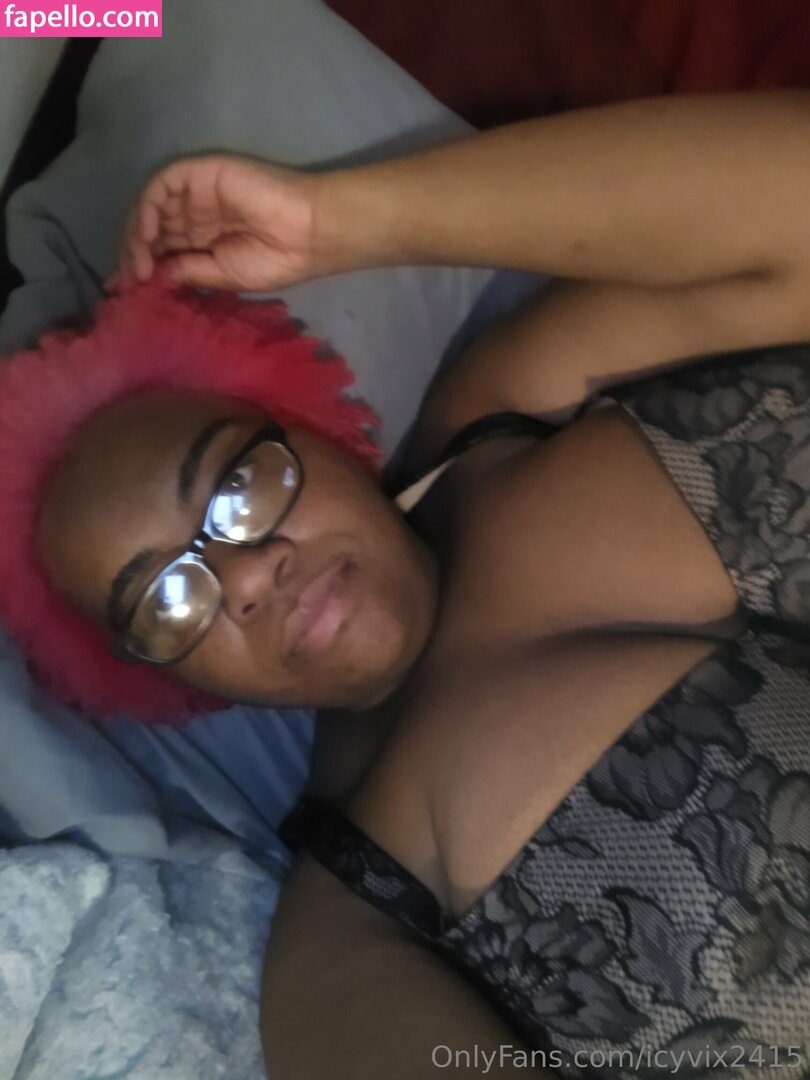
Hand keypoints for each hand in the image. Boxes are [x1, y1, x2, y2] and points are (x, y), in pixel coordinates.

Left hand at [116, 154, 322, 291]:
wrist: (306, 235)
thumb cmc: (275, 260)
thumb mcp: (223, 277)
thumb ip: (188, 271)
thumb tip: (153, 276)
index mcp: (203, 240)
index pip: (162, 250)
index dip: (140, 268)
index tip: (125, 292)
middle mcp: (194, 216)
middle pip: (151, 229)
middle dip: (133, 254)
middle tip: (126, 281)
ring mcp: (195, 194)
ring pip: (151, 209)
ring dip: (137, 236)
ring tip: (138, 265)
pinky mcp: (198, 174)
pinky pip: (161, 188)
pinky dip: (147, 210)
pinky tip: (146, 236)